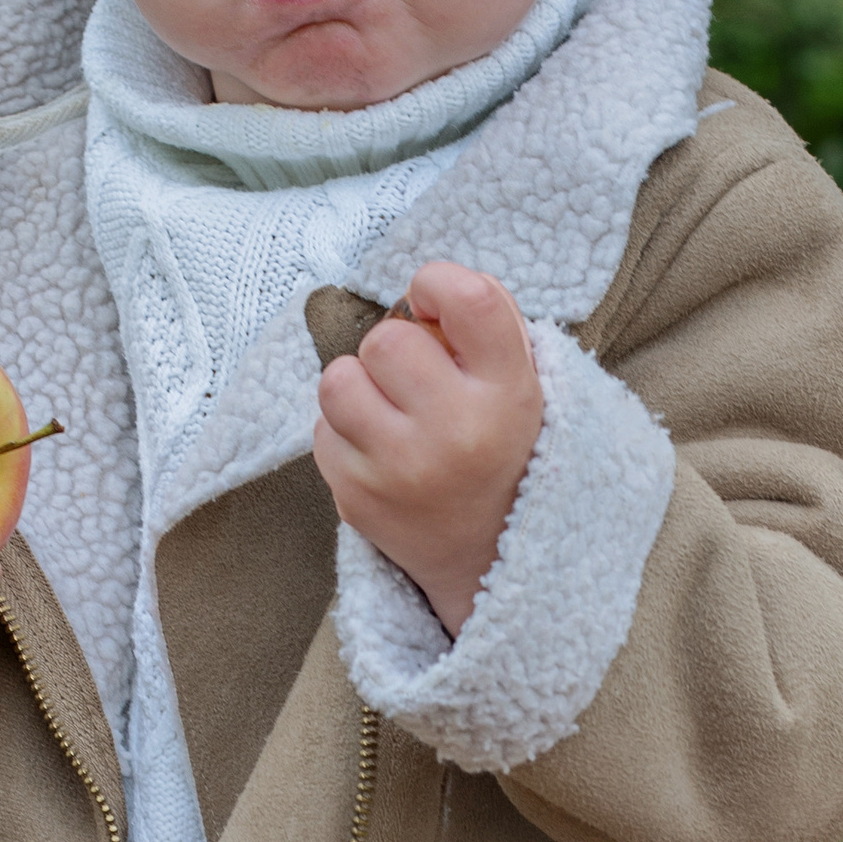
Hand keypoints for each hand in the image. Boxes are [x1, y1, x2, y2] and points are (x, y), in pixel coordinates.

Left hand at [313, 261, 542, 635]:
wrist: (490, 558)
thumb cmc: (499, 447)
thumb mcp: (520, 382)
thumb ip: (482, 321)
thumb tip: (419, 288)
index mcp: (509, 394)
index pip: (470, 299)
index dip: (438, 282)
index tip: (435, 302)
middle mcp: (457, 433)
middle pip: (387, 340)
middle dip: (395, 348)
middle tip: (417, 377)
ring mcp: (402, 470)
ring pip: (338, 379)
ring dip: (358, 385)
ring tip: (390, 410)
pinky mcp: (357, 498)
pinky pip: (322, 428)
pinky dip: (345, 431)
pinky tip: (381, 451)